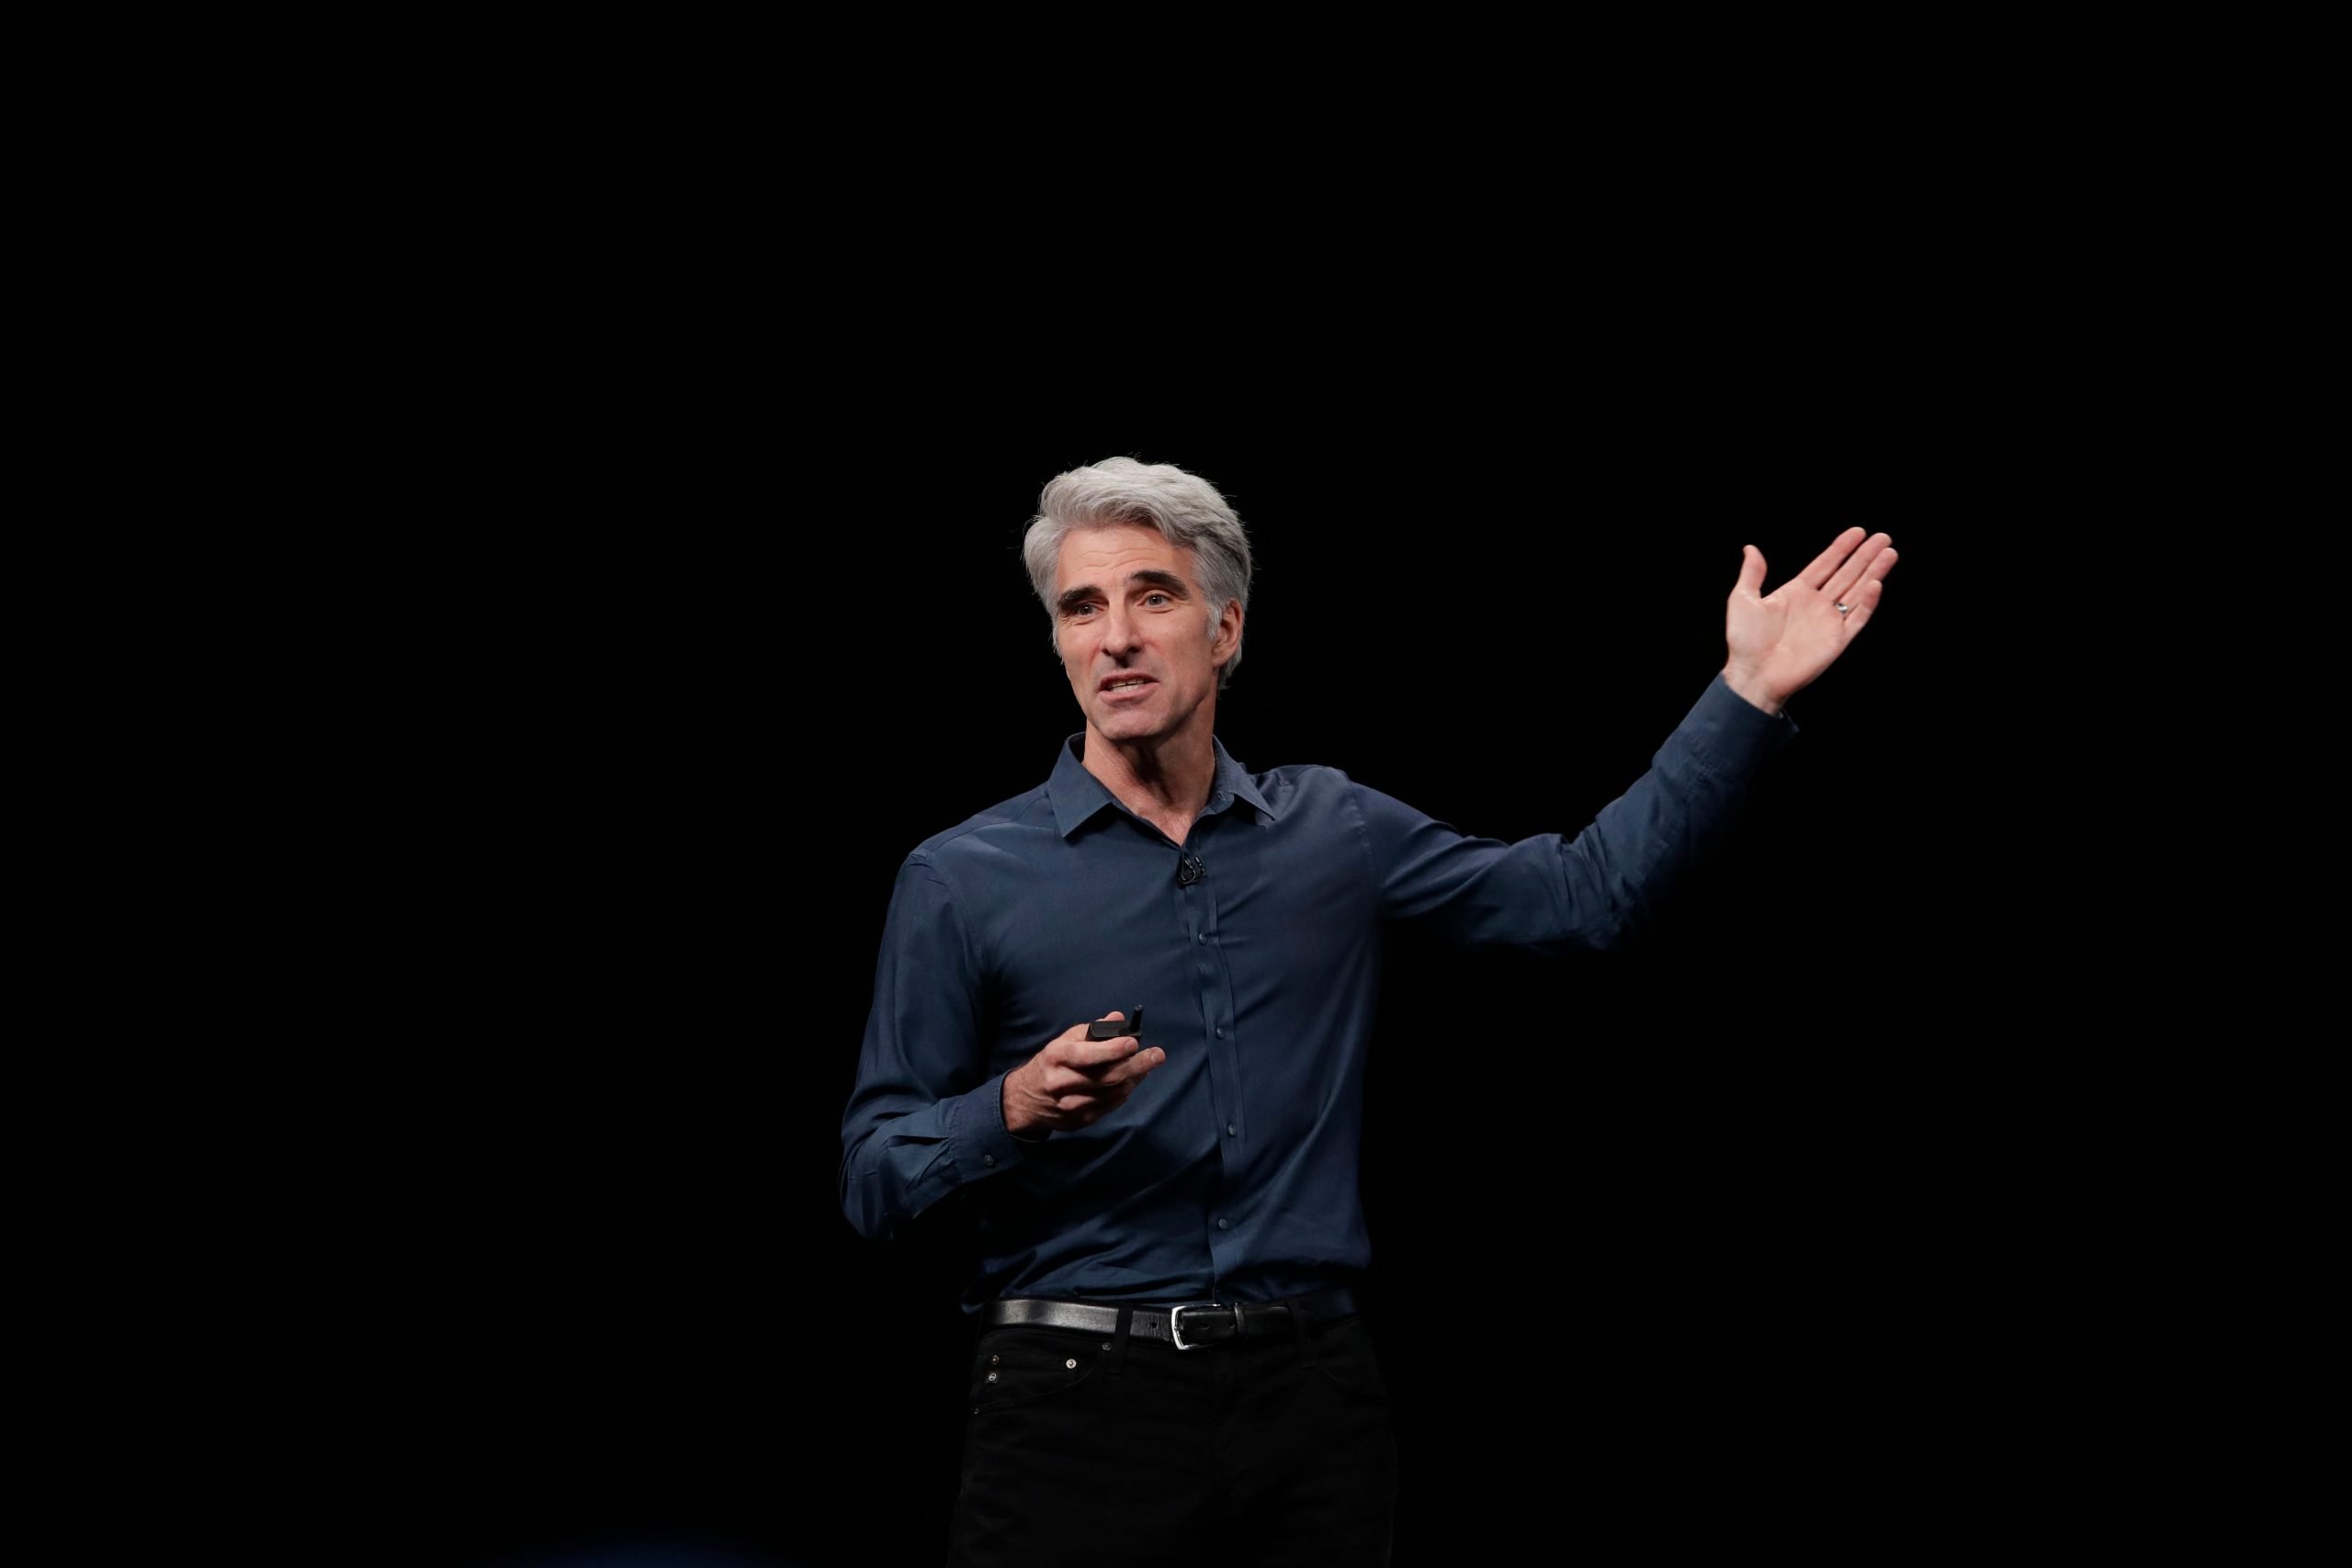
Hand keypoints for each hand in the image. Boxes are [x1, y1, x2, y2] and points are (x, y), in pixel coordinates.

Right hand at [1002, 1011, 1165, 1136]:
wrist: (1026, 1099)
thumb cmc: (1051, 1063)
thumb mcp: (1064, 1040)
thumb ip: (1092, 1030)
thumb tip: (1118, 1018)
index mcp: (1057, 1057)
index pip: (1086, 1055)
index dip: (1112, 1050)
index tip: (1133, 1043)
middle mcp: (1062, 1082)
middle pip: (1106, 1077)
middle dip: (1136, 1065)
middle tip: (1157, 1056)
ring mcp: (1071, 1105)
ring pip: (1112, 1093)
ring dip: (1134, 1079)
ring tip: (1147, 1066)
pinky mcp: (1080, 1120)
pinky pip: (1110, 1106)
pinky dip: (1124, 1092)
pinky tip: (1132, 1081)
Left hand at [1721, 527, 1898, 712]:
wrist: (1753, 674)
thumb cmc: (1744, 641)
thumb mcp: (1743, 600)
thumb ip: (1752, 574)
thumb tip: (1751, 549)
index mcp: (1796, 592)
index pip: (1825, 564)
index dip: (1842, 548)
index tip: (1858, 532)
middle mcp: (1816, 604)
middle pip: (1847, 574)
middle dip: (1865, 556)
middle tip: (1883, 537)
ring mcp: (1828, 622)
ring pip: (1857, 591)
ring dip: (1874, 572)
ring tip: (1889, 553)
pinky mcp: (1837, 640)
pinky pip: (1857, 618)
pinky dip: (1867, 602)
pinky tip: (1875, 584)